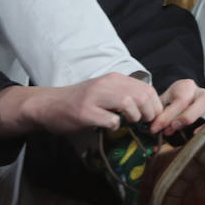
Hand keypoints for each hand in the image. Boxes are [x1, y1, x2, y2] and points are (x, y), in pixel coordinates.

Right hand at [23, 72, 161, 133]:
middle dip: (148, 113)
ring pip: (128, 103)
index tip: (152, 117)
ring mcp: (95, 97)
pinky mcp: (85, 112)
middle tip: (143, 123)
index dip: (155, 105)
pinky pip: (110, 120)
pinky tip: (109, 126)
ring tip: (128, 123)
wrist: (49, 104)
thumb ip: (124, 94)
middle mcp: (106, 84)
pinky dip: (115, 126)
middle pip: (141, 95)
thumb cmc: (79, 100)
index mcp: (114, 78)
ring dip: (134, 117)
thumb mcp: (104, 91)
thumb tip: (150, 107)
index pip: (147, 88)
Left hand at [151, 78, 204, 133]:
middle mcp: (200, 91)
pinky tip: (202, 132)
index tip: (155, 129)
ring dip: (200, 119)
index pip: (178, 100)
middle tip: (169, 130)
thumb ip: (160, 114)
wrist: (186, 97)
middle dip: (181, 118)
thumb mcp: (165, 103)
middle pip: (195, 102)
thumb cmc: (174, 103)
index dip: (166, 116)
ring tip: (190, 134)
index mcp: (185, 86)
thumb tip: (154, 129)